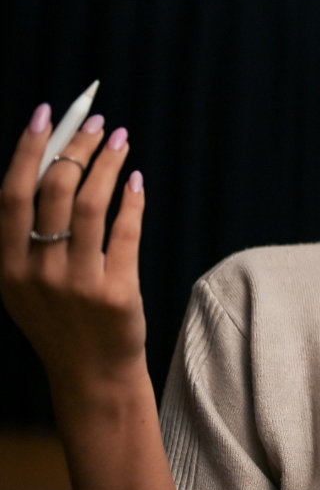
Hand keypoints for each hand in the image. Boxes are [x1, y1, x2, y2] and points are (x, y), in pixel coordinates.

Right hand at [0, 102, 147, 389]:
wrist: (92, 375)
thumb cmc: (62, 323)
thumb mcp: (26, 286)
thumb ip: (27, 239)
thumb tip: (47, 169)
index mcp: (9, 267)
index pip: (13, 194)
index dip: (28, 149)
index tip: (47, 113)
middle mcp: (38, 272)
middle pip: (55, 191)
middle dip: (78, 147)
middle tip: (98, 122)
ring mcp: (78, 283)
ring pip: (92, 204)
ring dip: (108, 163)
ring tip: (121, 140)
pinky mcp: (116, 292)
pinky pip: (126, 232)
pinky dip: (132, 200)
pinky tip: (136, 181)